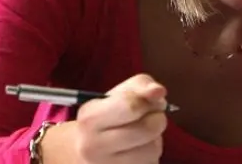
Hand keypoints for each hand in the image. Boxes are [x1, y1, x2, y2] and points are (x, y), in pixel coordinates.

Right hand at [41, 74, 167, 163]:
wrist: (83, 150)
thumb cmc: (103, 117)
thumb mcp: (114, 95)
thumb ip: (139, 86)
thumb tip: (159, 91)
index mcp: (90, 118)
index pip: (131, 105)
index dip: (148, 100)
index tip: (151, 98)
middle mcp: (95, 146)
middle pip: (147, 129)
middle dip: (158, 118)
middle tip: (152, 115)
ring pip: (153, 148)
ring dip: (156, 137)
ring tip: (142, 133)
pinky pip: (153, 162)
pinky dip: (152, 152)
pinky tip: (139, 148)